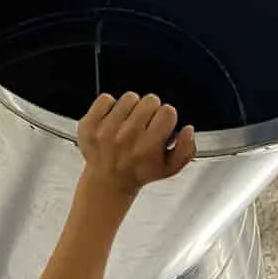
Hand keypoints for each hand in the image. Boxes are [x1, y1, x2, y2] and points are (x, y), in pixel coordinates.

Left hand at [77, 91, 195, 200]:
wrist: (108, 181)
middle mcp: (127, 137)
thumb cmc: (139, 172)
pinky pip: (106, 98)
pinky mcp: (90, 124)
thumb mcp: (170, 168)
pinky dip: (110, 107)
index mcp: (148, 146)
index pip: (167, 111)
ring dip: (131, 108)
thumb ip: (186, 149)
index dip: (166, 118)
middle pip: (150, 100)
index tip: (160, 128)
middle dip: (150, 111)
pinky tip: (113, 122)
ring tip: (128, 125)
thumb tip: (187, 130)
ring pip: (130, 97)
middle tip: (144, 127)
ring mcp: (106, 129)